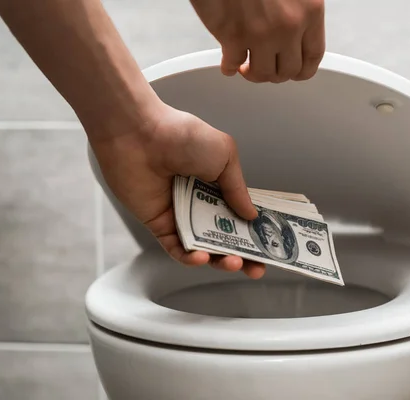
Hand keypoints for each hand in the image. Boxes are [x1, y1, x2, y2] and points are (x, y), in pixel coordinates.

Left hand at [88, 101, 266, 278]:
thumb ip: (238, 189)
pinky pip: (176, 248)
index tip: (271, 249)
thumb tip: (252, 215)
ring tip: (234, 263)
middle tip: (256, 268)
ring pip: (203, 247)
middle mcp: (200, 202)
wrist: (138, 135)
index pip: (241, 216)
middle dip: (243, 255)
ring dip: (220, 259)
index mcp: (218, 184)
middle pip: (225, 237)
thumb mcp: (225, 155)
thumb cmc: (182, 136)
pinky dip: (189, 257)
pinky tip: (202, 258)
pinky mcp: (159, 225)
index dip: (255, 233)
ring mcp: (180, 215)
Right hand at [190, 0, 324, 82]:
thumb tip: (295, 33)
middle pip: (288, 71)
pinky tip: (228, 63)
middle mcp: (289, 25)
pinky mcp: (233, 36)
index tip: (294, 72)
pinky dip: (230, 67)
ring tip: (246, 65)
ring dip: (253, 73)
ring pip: (262, 74)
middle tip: (265, 67)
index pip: (314, 56)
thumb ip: (299, 6)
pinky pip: (233, 64)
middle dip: (275, 73)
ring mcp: (261, 33)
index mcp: (310, 9)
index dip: (303, 70)